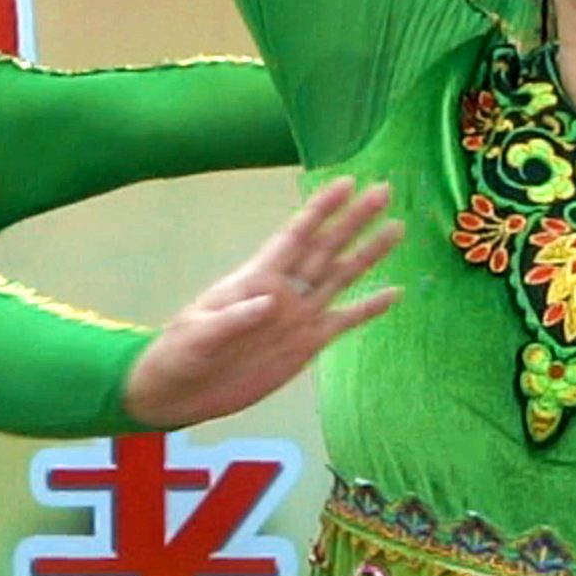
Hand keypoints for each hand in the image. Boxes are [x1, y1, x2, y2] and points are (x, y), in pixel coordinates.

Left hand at [121, 177, 404, 424]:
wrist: (180, 392)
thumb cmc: (179, 355)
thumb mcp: (198, 336)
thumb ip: (233, 319)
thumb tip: (270, 302)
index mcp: (256, 279)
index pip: (295, 236)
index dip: (320, 210)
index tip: (346, 184)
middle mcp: (284, 291)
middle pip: (326, 248)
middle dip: (354, 221)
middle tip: (384, 192)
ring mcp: (298, 317)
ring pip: (341, 278)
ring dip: (368, 254)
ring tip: (397, 230)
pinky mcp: (306, 345)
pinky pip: (345, 321)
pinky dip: (369, 309)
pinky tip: (393, 294)